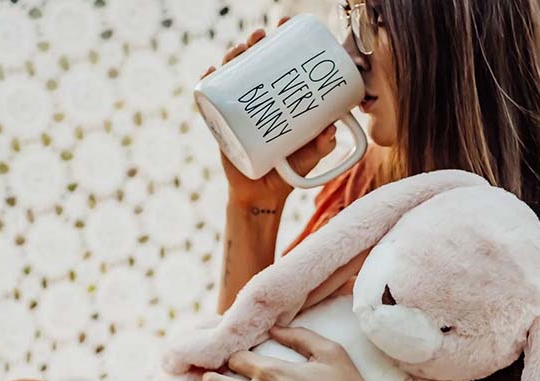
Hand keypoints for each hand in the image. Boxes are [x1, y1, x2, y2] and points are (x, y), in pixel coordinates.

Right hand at [200, 17, 338, 205]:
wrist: (264, 195)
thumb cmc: (289, 170)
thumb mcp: (311, 155)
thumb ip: (323, 145)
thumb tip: (331, 129)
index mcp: (278, 98)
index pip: (278, 62)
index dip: (280, 41)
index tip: (285, 25)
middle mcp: (256, 100)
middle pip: (252, 62)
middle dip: (253, 43)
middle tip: (260, 36)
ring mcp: (237, 110)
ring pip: (230, 75)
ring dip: (232, 57)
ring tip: (239, 50)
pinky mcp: (222, 125)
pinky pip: (210, 101)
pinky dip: (208, 84)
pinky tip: (211, 72)